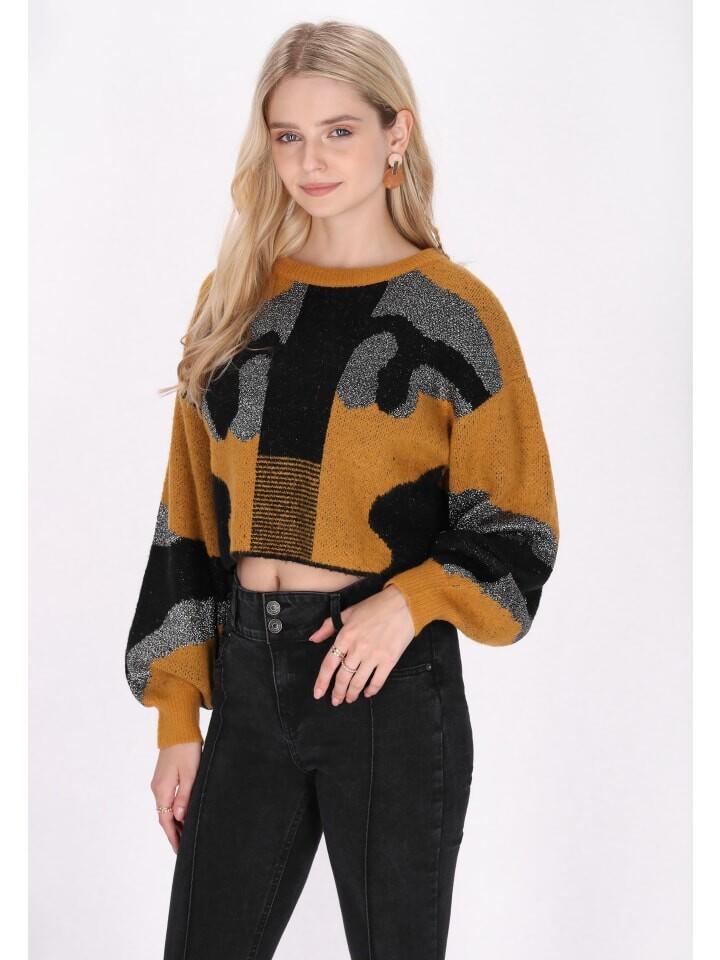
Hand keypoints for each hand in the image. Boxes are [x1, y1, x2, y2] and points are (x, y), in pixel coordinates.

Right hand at [150, 741, 201, 852]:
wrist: (178, 728)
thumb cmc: (187, 748)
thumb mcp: (191, 773)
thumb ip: (185, 796)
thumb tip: (180, 818)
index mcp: (162, 789)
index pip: (166, 820)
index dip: (173, 837)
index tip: (180, 851)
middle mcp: (157, 788)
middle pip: (164, 816)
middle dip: (173, 833)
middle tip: (184, 848)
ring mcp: (159, 782)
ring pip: (165, 808)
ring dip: (174, 822)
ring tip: (186, 834)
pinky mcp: (163, 777)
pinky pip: (167, 799)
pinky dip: (174, 810)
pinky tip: (182, 813)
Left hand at [307, 584, 414, 704]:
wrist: (403, 604)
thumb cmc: (375, 606)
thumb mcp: (348, 612)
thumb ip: (328, 626)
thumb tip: (313, 639)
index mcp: (346, 636)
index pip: (329, 664)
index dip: (322, 681)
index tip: (318, 694)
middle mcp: (358, 648)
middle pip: (343, 677)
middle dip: (337, 692)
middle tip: (336, 701)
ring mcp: (374, 655)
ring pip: (358, 682)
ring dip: (352, 694)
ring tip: (349, 699)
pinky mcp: (389, 660)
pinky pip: (377, 681)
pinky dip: (371, 690)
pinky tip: (367, 693)